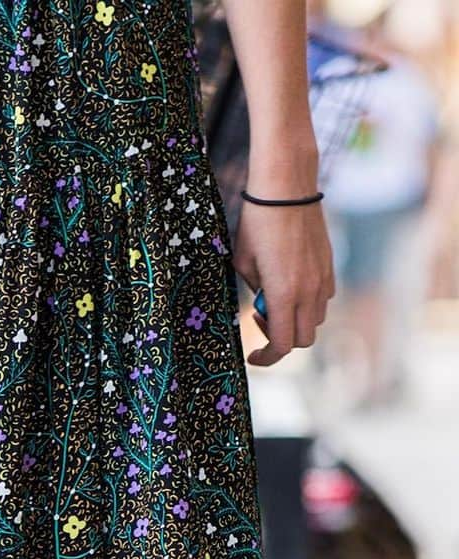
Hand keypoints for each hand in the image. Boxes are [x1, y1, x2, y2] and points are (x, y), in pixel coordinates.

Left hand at [233, 199, 334, 366]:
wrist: (287, 186)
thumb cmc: (257, 222)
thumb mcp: (243, 264)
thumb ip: (256, 291)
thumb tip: (265, 303)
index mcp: (284, 294)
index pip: (282, 345)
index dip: (267, 358)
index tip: (252, 356)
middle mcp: (308, 290)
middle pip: (303, 339)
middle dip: (281, 340)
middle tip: (261, 318)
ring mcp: (323, 278)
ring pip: (316, 320)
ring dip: (295, 320)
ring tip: (274, 298)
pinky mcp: (329, 264)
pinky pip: (324, 298)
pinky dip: (308, 303)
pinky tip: (292, 284)